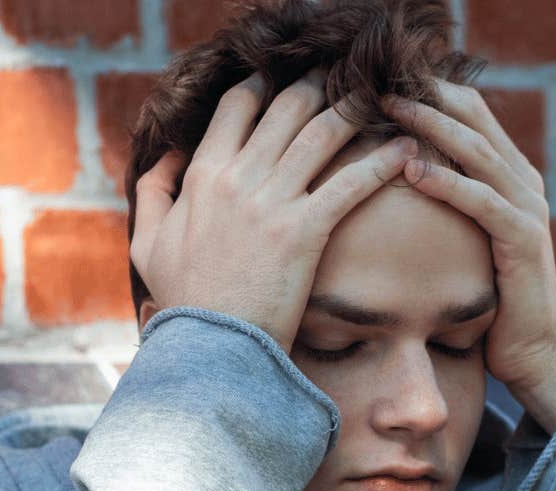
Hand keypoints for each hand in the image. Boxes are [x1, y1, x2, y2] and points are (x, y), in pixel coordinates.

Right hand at [129, 69, 419, 354]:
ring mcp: (273, 202)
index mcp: (203, 174)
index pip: (237, 105)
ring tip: (381, 99)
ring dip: (355, 109)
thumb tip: (169, 155)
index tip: (289, 78)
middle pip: (285, 106)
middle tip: (348, 76)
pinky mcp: (305, 231)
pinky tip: (406, 149)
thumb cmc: (185, 302)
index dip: (266, 82)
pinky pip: (351, 183)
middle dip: (320, 83)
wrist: (213, 349)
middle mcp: (238, 177)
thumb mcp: (148, 244)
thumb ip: (155, 192)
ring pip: (321, 133)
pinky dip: (382, 161)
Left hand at [381, 82, 555, 427]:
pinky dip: (446, 181)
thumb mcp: (465, 242)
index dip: (429, 88)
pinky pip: (481, 200)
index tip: (380, 78)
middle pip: (473, 116)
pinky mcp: (524, 238)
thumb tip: (393, 183)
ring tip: (388, 107)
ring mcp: (528, 207)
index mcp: (509, 175)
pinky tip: (412, 168)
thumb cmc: (491, 302)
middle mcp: (523, 181)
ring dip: (430, 124)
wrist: (534, 353)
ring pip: (476, 149)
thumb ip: (445, 207)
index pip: (470, 111)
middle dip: (425, 93)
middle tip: (376, 79)